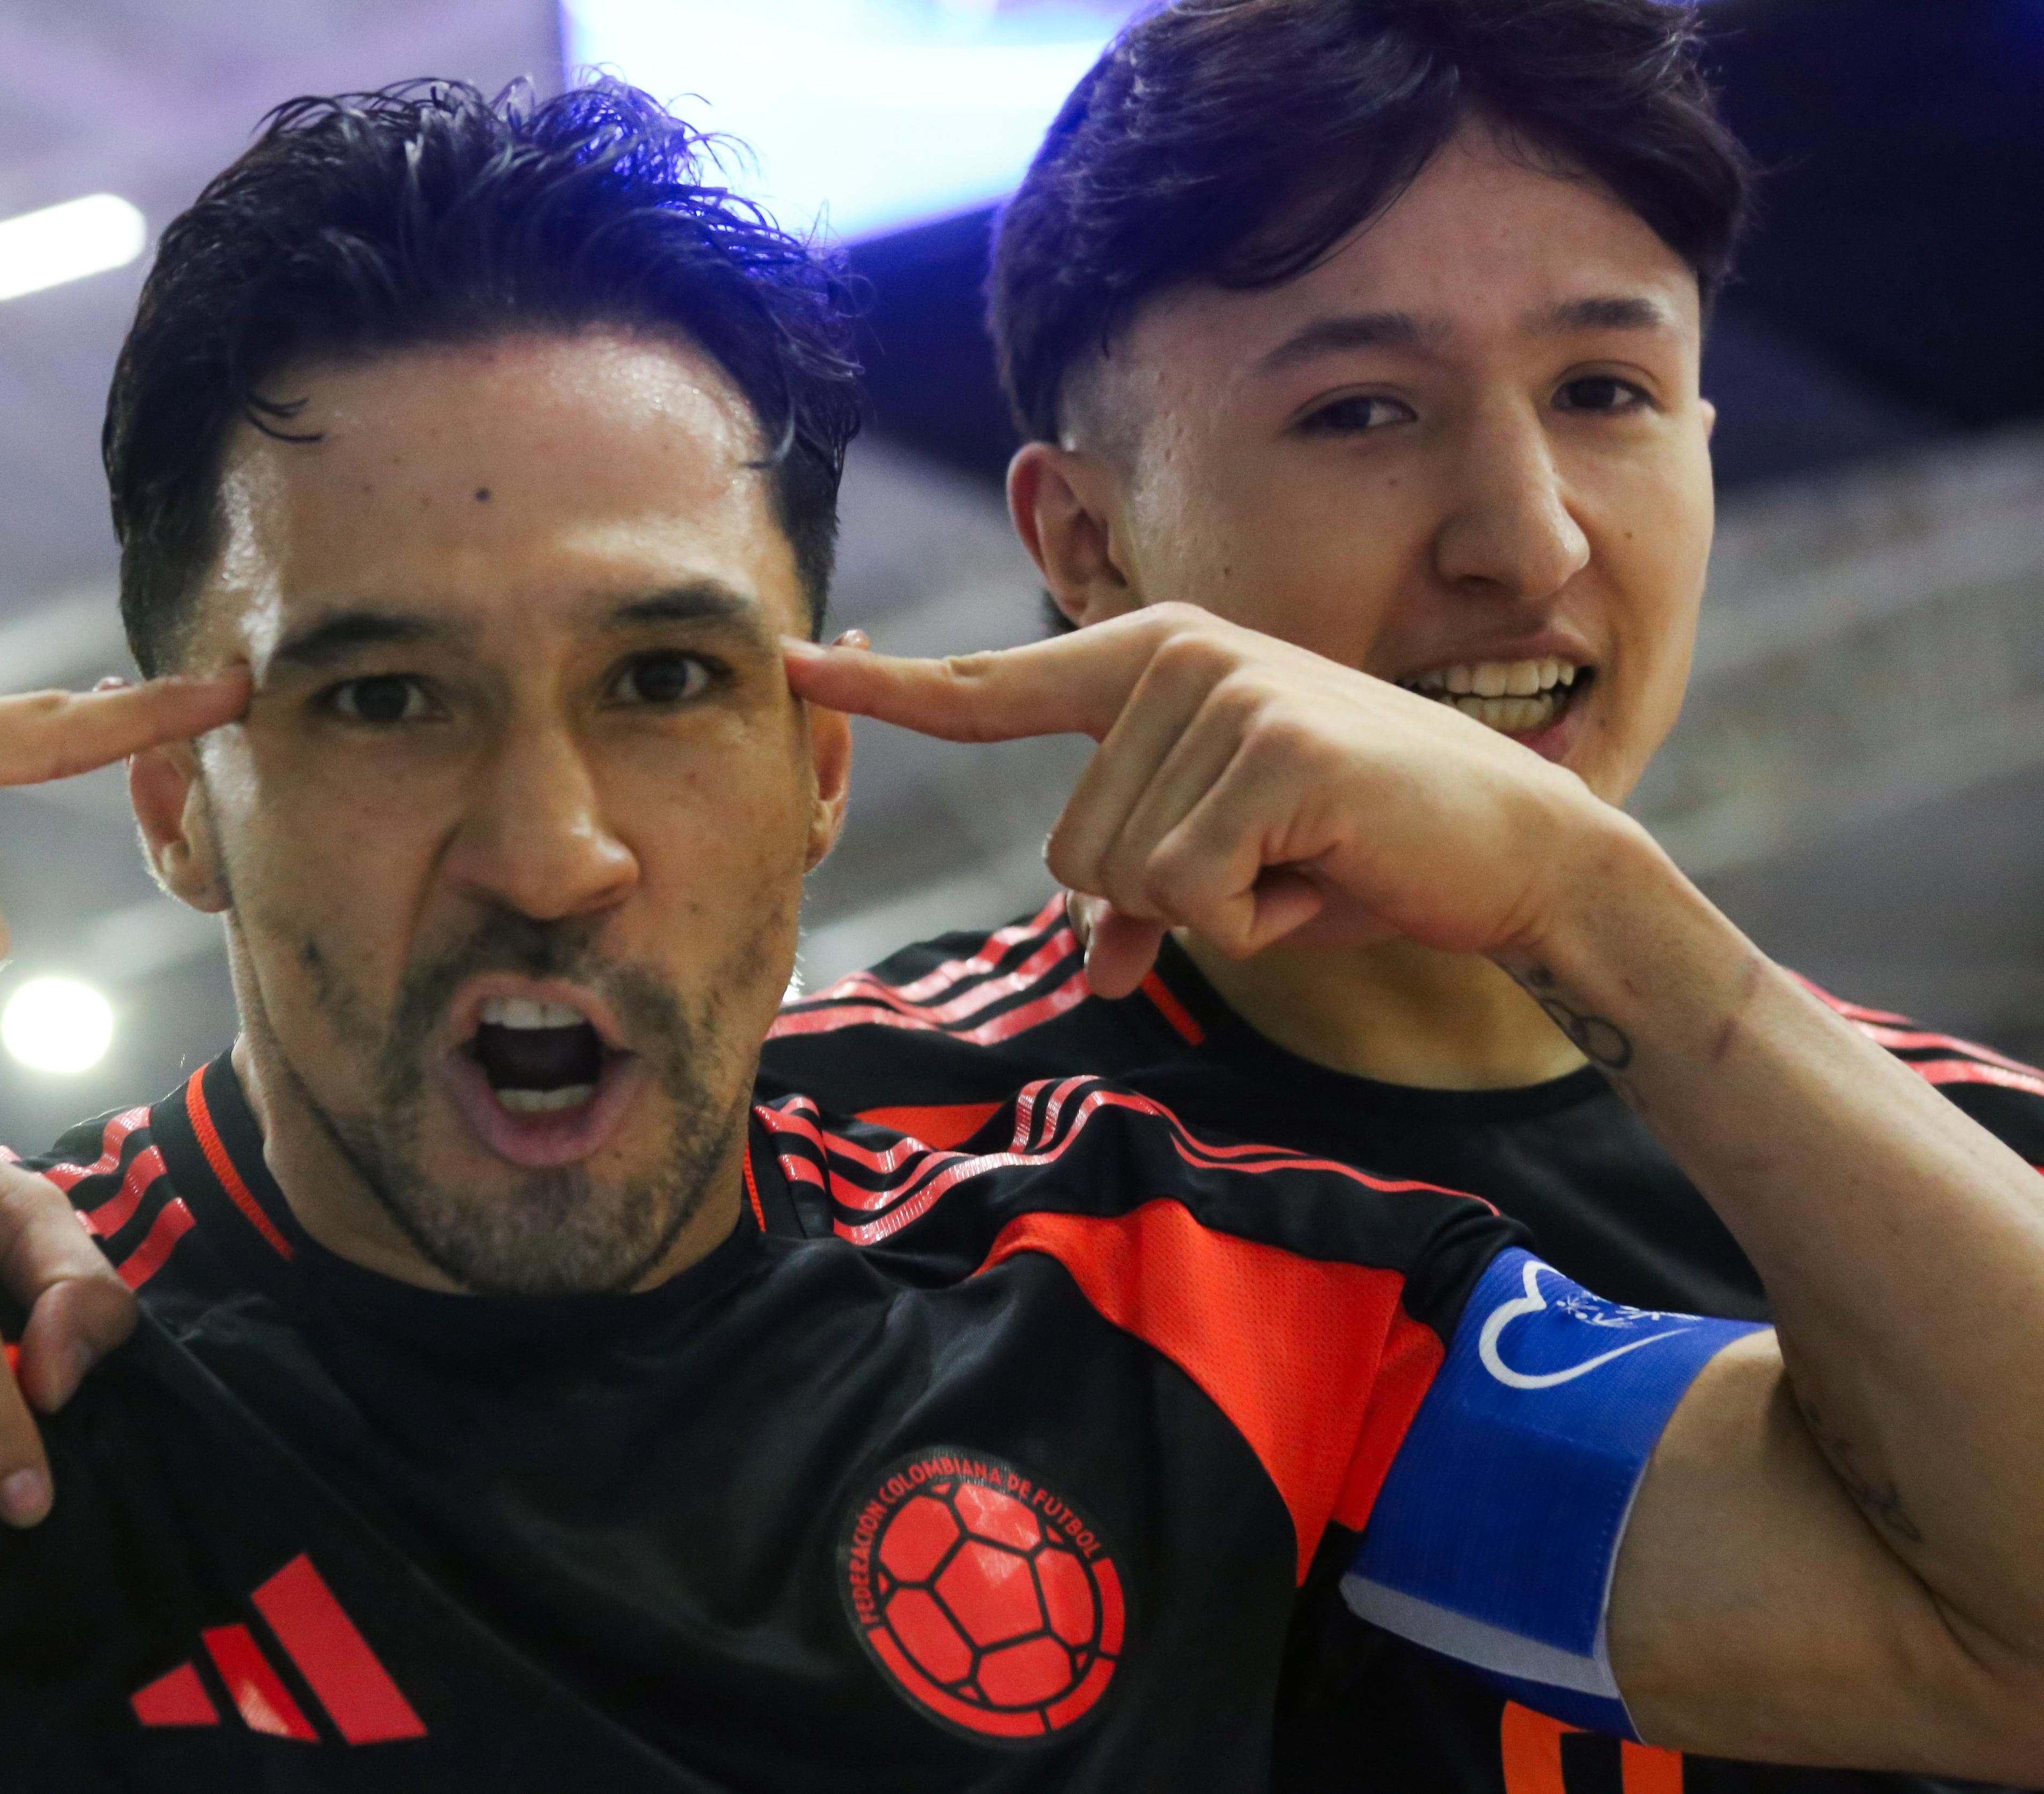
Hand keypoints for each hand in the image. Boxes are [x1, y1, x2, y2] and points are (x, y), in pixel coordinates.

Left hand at [783, 604, 1620, 995]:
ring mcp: (1228, 697)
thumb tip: (1095, 960)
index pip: (993, 686)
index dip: (888, 692)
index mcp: (1156, 660)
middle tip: (1275, 864)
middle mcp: (1179, 657)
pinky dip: (1257, 924)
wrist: (1519, 855)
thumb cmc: (1362, 854)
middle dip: (1166, 896)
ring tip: (1306, 863)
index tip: (794, 665)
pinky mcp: (1274, 756)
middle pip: (1073, 850)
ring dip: (1217, 911)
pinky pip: (1191, 900)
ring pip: (1126, 880)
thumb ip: (1141, 893)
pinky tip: (1326, 877)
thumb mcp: (1232, 868)